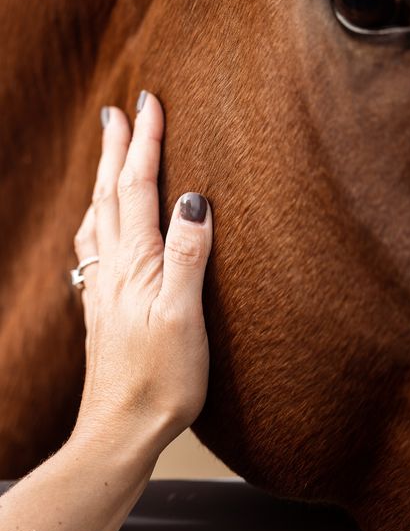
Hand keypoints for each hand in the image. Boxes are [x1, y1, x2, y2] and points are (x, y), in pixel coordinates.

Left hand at [72, 91, 212, 449]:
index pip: (138, 187)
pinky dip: (96, 217)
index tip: (148, 102)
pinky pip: (94, 245)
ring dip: (102, 177)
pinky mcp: (103, 305)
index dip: (144, 142)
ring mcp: (103, 286)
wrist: (121, 427)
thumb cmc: (160, 377)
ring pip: (98, 216)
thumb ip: (188, 254)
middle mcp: (113, 267)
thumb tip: (194, 199)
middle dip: (116, 147)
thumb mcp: (184, 315)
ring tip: (105, 151)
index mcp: (136, 262)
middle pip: (110, 193)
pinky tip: (98, 222)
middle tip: (116, 111)